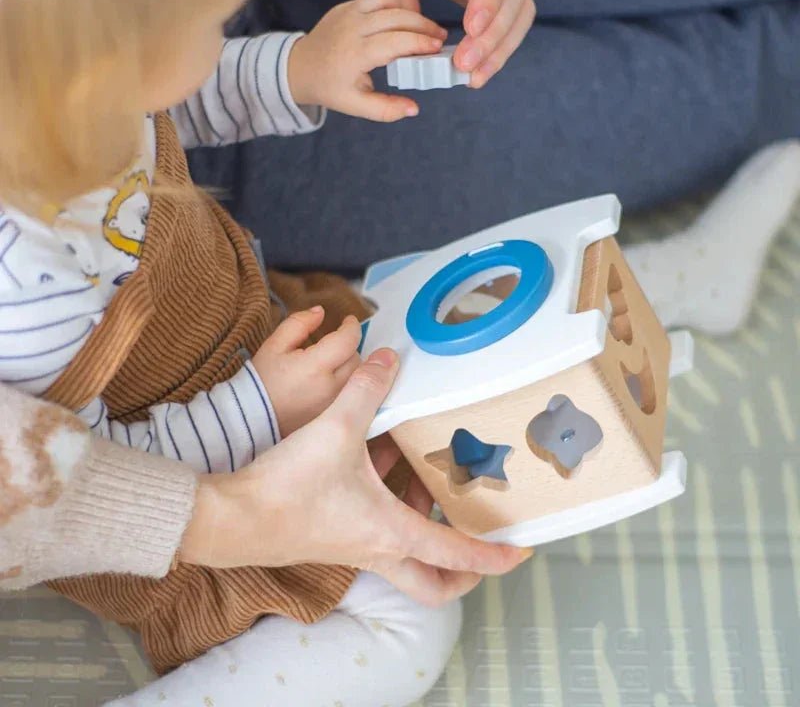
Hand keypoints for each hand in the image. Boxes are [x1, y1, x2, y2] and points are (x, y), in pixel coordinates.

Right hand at [181, 349, 531, 605]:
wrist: (231, 519)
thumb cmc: (288, 488)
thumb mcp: (336, 429)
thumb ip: (366, 389)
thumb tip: (387, 358)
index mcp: (392, 533)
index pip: (459, 555)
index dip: (495, 556)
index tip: (523, 551)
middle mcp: (379, 548)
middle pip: (433, 584)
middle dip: (464, 574)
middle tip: (481, 545)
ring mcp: (355, 546)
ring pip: (406, 553)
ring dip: (425, 520)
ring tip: (434, 477)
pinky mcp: (334, 534)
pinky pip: (376, 524)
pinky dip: (389, 497)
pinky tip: (382, 455)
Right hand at [251, 307, 361, 436]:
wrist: (251, 419)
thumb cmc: (261, 381)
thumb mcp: (274, 345)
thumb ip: (298, 323)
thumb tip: (320, 312)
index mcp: (315, 367)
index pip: (348, 341)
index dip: (351, 326)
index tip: (348, 321)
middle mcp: (330, 388)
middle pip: (356, 359)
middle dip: (348, 347)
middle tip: (333, 344)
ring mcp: (334, 405)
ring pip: (356, 379)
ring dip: (349, 366)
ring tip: (330, 364)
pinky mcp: (333, 417)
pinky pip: (350, 396)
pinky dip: (346, 385)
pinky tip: (328, 383)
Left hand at [288, 0, 447, 121]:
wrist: (299, 68)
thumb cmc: (330, 88)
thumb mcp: (356, 105)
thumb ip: (385, 110)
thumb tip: (414, 109)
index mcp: (356, 53)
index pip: (395, 41)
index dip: (420, 43)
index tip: (438, 49)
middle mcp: (353, 27)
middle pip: (396, 16)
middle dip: (422, 25)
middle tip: (439, 38)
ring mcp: (348, 11)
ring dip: (407, 10)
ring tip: (421, 27)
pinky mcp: (347, 5)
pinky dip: (393, 4)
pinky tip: (401, 22)